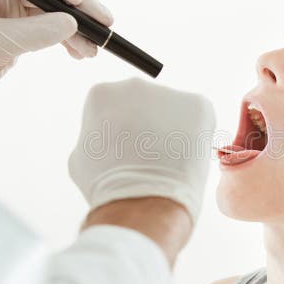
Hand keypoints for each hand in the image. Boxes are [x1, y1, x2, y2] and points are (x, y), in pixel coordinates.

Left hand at [0, 0, 112, 132]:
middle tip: (105, 21)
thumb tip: (72, 24)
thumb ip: (36, 33)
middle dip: (76, 8)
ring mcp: (6, 12)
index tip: (76, 0)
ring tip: (94, 48)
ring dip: (74, 29)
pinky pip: (46, 29)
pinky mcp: (13, 32)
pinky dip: (64, 40)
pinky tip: (79, 52)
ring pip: (51, 12)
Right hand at [68, 78, 216, 228]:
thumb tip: (109, 134)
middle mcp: (134, 84)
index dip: (121, 130)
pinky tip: (186, 157)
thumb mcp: (83, 155)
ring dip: (173, 131)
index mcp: (103, 93)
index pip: (114, 105)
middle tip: (149, 155)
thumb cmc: (108, 185)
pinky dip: (196, 136)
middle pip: (145, 103)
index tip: (123, 150)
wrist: (142, 199)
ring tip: (168, 161)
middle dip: (149, 125)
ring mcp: (169, 92)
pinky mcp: (199, 104)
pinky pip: (199, 118)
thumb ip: (98, 134)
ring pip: (173, 111)